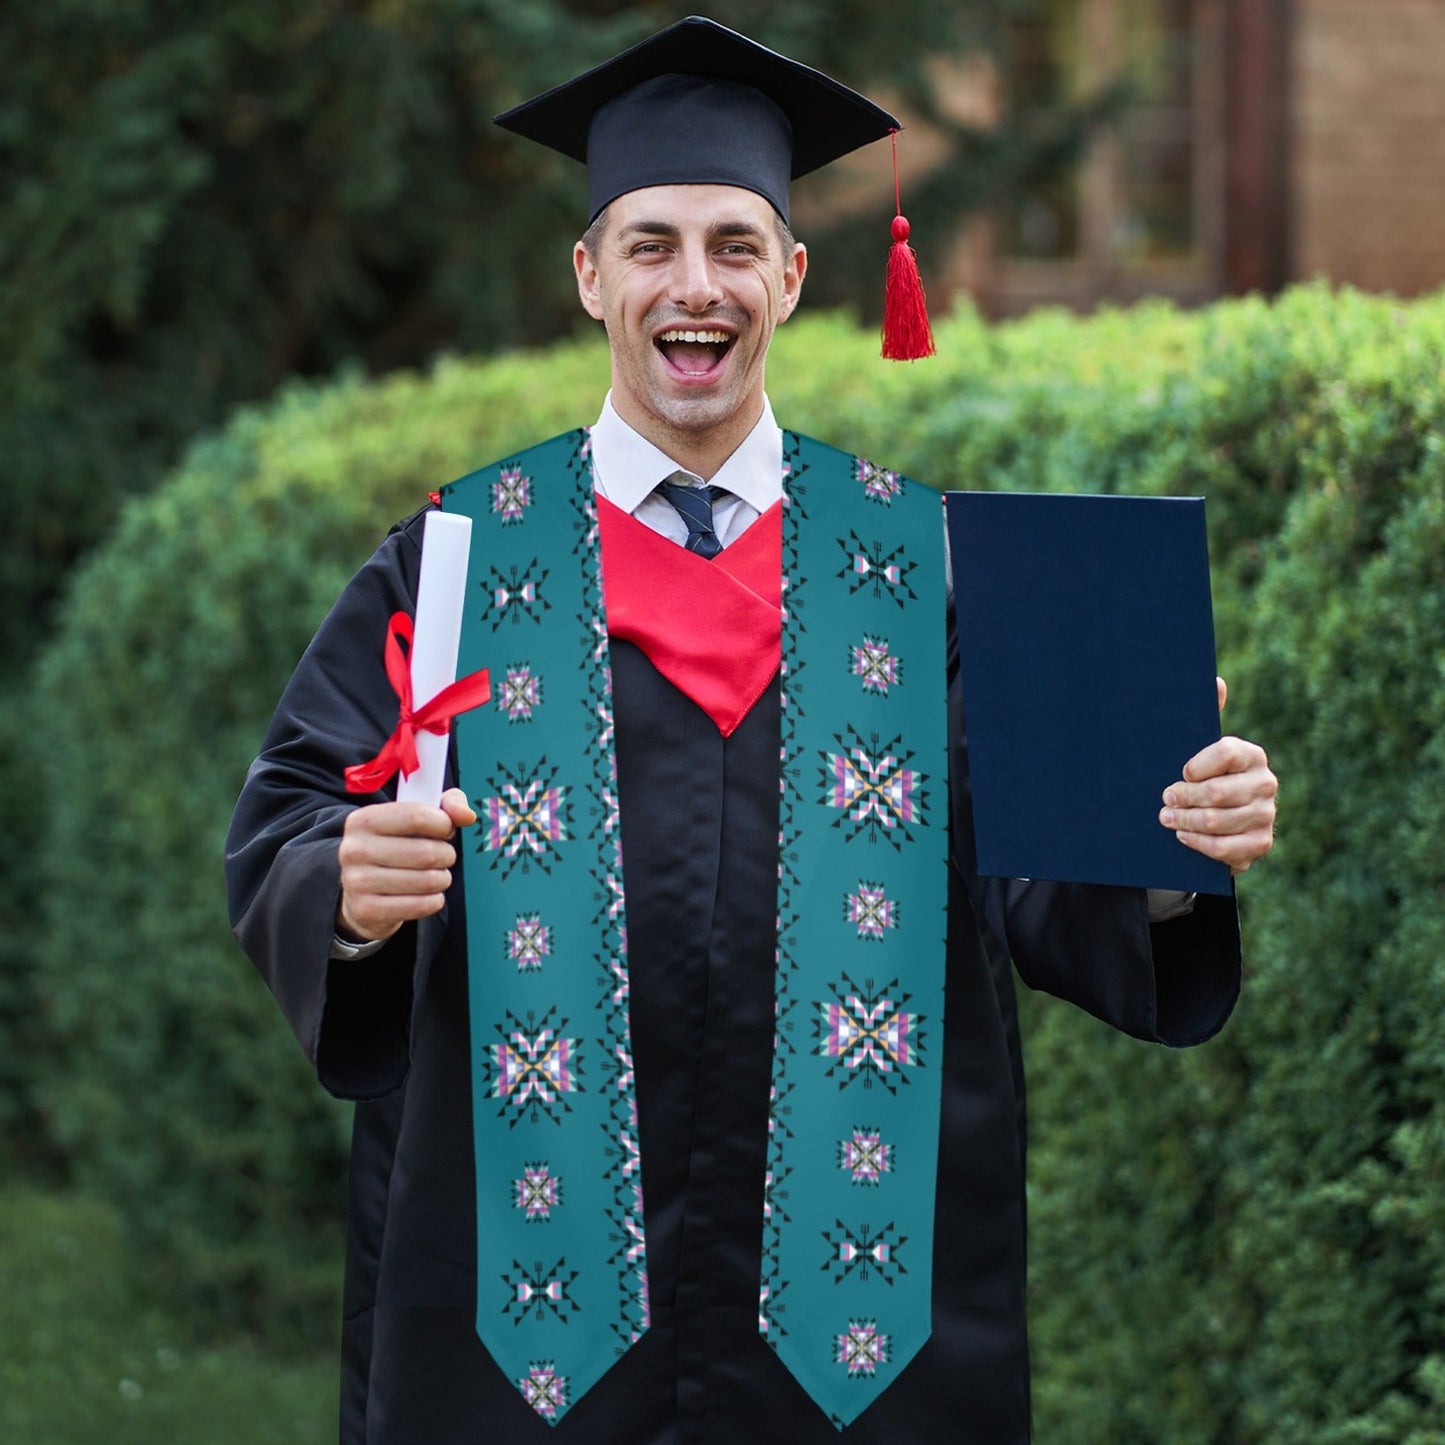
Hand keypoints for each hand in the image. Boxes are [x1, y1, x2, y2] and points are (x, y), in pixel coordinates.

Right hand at [336, 787, 476, 942]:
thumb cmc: (396, 847)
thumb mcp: (415, 817)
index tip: (446, 830)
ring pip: (427, 881)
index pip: (416, 816)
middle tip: (444, 857)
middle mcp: (354, 849)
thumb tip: (467, 815)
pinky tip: (428, 895)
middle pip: (426, 852)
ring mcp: (357, 882)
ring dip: (442, 879)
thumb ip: (447, 805)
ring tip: (437, 876)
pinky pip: (420, 906)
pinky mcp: (367, 910)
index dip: (443, 824)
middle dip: (446, 855)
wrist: (361, 893)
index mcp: (363, 820)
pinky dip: (434, 900)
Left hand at [1159, 678, 1277, 874]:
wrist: (1219, 820)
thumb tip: (1216, 681)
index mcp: (1251, 755)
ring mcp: (1266, 815)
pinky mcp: (1260, 843)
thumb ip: (1206, 715)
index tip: (1180, 772)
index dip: (1197, 765)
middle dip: (1183, 797)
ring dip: (1185, 821)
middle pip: (1218, 792)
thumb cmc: (1203, 777)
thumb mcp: (1199, 748)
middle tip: (1164, 799)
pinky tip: (1183, 836)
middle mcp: (1265, 783)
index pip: (1225, 753)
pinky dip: (1199, 843)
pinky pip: (1225, 848)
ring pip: (1217, 821)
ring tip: (1166, 818)